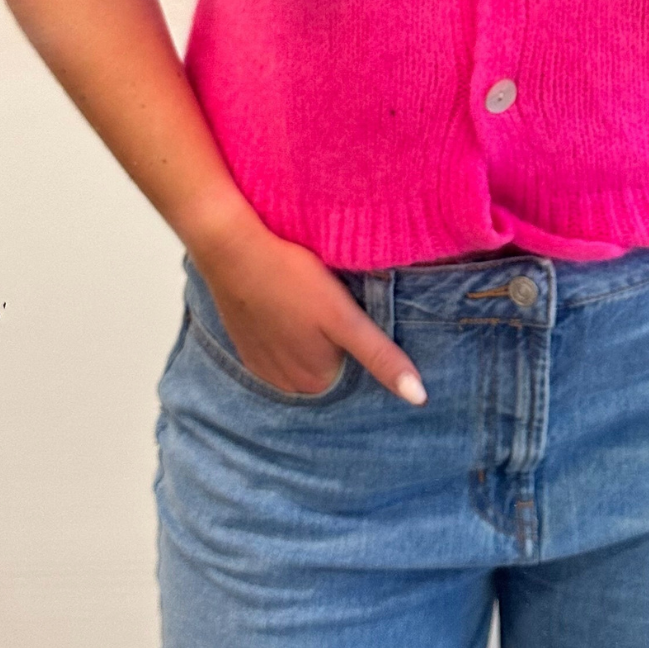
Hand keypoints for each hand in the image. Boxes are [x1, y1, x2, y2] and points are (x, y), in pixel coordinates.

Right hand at [189, 225, 428, 401]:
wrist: (230, 248)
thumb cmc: (291, 279)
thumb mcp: (345, 319)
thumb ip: (381, 358)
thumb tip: (419, 398)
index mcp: (315, 383)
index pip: (355, 366)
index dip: (357, 336)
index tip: (350, 310)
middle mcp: (286, 385)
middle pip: (329, 362)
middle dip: (333, 337)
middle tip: (328, 301)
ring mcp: (261, 367)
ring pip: (303, 352)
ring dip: (308, 332)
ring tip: (305, 299)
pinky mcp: (244, 345)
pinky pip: (278, 344)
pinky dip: (285, 326)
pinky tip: (284, 301)